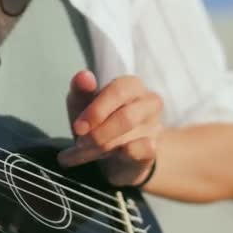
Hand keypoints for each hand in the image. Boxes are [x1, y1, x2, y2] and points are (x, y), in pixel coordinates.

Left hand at [58, 71, 163, 185]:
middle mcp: (148, 103)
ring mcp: (154, 127)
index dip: (97, 110)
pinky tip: (115, 155)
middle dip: (99, 133)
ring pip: (132, 137)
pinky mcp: (153, 150)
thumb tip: (83, 76)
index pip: (119, 91)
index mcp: (130, 85)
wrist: (113, 153)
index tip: (78, 127)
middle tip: (81, 142)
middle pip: (127, 117)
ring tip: (87, 150)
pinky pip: (144, 151)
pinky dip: (125, 154)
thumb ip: (80, 90)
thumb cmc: (97, 121)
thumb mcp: (82, 104)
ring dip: (104, 146)